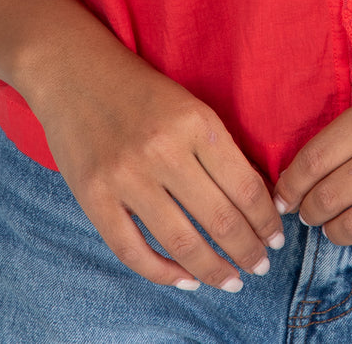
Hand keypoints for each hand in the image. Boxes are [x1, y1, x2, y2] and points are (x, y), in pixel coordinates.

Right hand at [32, 44, 285, 290]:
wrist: (75, 71)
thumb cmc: (140, 90)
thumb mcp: (189, 105)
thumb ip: (217, 148)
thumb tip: (255, 202)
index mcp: (195, 122)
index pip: (245, 186)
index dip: (266, 220)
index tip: (276, 237)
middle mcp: (163, 150)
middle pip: (220, 220)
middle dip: (248, 251)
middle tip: (261, 265)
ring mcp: (126, 176)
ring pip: (182, 243)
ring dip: (213, 271)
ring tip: (230, 280)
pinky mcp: (94, 196)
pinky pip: (133, 251)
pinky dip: (164, 274)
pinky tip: (185, 279)